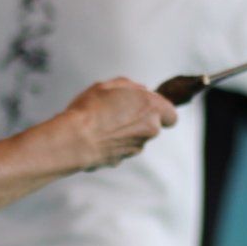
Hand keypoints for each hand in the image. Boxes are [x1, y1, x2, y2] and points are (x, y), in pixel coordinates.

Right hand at [59, 78, 177, 168]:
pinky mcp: (122, 159)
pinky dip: (112, 143)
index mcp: (152, 107)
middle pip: (152, 126)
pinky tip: (96, 136)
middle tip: (117, 111)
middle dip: (138, 120)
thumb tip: (139, 90)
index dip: (159, 110)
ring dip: (124, 132)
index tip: (145, 105)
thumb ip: (130, 86)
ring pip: (136, 138)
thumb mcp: (108, 86)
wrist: (75, 141)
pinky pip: (120, 148)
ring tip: (102, 124)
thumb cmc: (91, 110)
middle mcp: (150, 129)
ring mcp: (136, 147)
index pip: (171, 114)